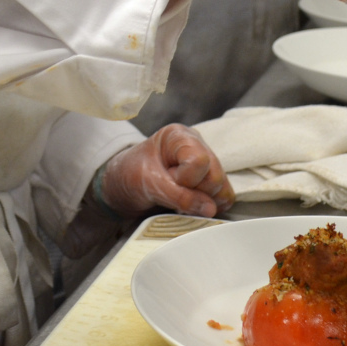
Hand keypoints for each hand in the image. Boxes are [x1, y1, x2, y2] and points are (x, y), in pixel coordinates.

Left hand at [99, 125, 234, 217]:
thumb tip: (211, 209)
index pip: (200, 161)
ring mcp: (207, 163)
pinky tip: (187, 204)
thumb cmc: (131, 176)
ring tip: (176, 196)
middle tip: (170, 190)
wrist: (122, 186)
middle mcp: (197, 145)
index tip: (167, 181)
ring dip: (199, 201)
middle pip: (215, 177)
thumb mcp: (150, 185)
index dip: (186, 180)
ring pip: (221, 189)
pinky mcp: (210, 181)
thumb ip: (180, 197)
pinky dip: (207, 207)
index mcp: (179, 136)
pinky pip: (224, 198)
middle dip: (193, 192)